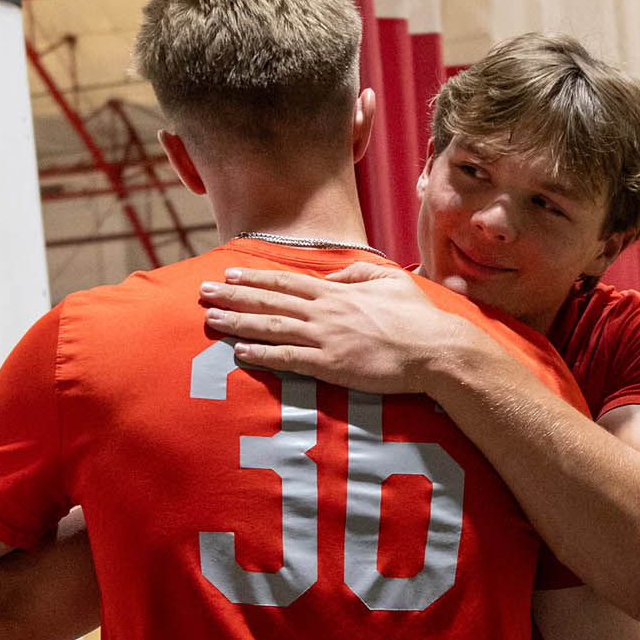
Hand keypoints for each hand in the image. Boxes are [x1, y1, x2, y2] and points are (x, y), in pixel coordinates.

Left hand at [199, 263, 481, 395]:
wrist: (435, 350)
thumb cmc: (418, 318)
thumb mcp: (391, 280)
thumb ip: (358, 274)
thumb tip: (334, 278)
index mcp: (338, 292)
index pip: (287, 282)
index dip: (255, 278)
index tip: (230, 274)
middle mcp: (325, 312)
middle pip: (270, 302)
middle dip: (233, 296)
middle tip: (203, 292)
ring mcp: (326, 339)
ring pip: (271, 328)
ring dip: (238, 323)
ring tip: (211, 319)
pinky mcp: (331, 365)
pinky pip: (288, 359)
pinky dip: (262, 355)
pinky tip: (239, 352)